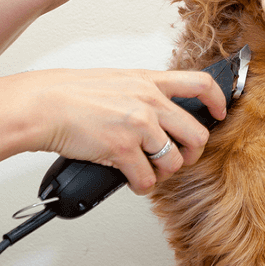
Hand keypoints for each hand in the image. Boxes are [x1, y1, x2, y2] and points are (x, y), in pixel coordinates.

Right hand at [11, 67, 225, 193]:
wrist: (44, 104)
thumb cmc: (71, 93)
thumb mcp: (116, 79)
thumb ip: (141, 91)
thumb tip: (157, 109)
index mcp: (149, 81)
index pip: (200, 83)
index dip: (218, 100)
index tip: (220, 112)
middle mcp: (149, 101)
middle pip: (196, 134)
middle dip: (192, 153)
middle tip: (179, 158)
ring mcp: (138, 126)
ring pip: (174, 161)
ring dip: (164, 173)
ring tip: (149, 171)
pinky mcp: (123, 149)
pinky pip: (146, 179)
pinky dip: (142, 186)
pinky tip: (131, 179)